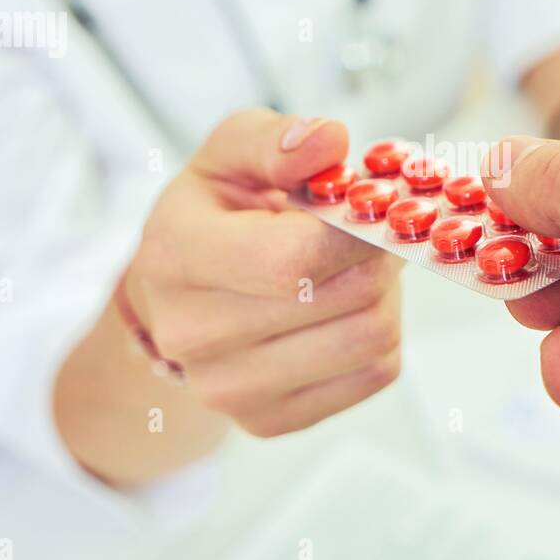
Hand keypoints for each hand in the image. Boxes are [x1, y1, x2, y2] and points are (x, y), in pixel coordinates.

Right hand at [124, 110, 402, 437]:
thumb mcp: (230, 154)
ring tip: (353, 268)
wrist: (177, 298)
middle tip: (369, 230)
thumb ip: (274, 139)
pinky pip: (374, 373)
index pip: (294, 258)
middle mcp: (192, 334)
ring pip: (371, 337)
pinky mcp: (269, 421)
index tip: (371, 203)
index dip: (356, 228)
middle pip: (347, 297)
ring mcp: (228, 390)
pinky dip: (380, 335)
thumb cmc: (214, 216)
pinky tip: (345, 310)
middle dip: (377, 253)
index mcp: (176, 255)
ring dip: (384, 294)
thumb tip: (330, 140)